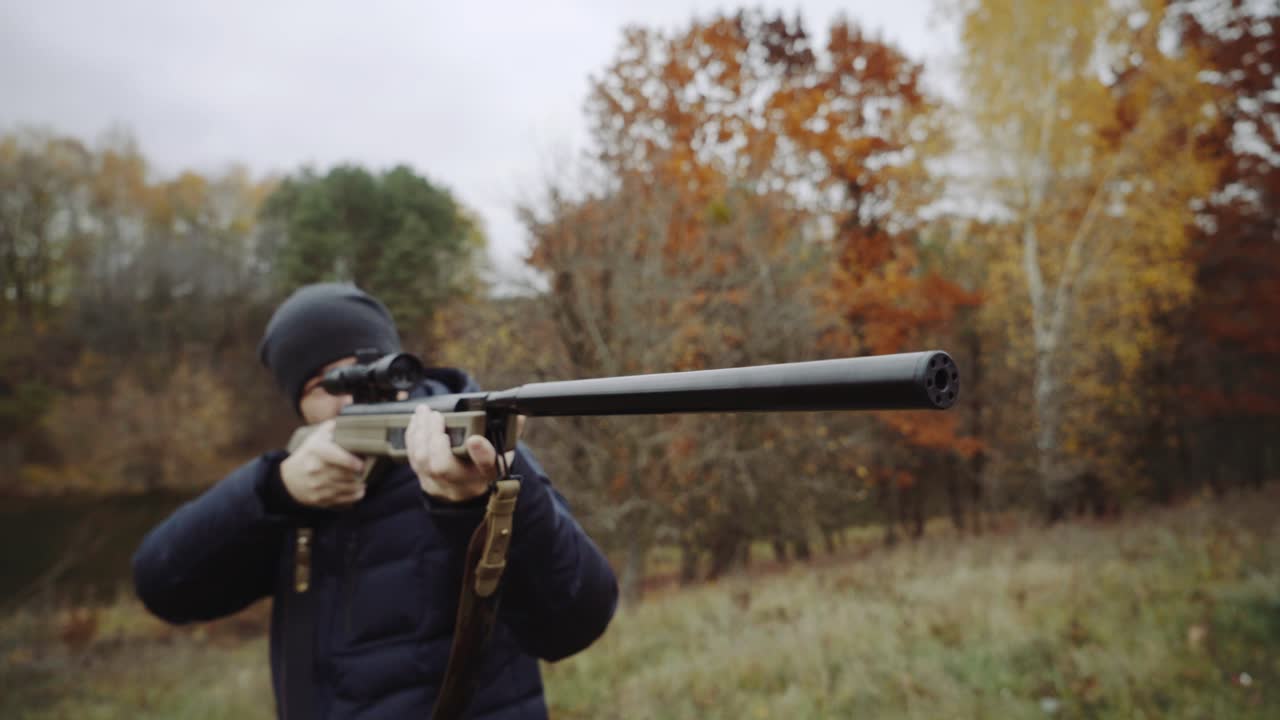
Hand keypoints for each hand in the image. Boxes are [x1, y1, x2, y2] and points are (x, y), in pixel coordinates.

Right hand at [279, 420, 367, 507]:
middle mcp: (316, 470)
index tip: (361, 463)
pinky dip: (356, 494)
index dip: (351, 461)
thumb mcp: (316, 438)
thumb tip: (351, 419)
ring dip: (360, 483)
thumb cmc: (307, 456)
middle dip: (360, 472)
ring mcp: (319, 487)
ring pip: (348, 487)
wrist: (288, 480)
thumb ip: (333, 427)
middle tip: (368, 467)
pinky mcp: (321, 500)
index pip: (336, 456)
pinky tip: (360, 489)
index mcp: (316, 452)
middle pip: (346, 473)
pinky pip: (345, 499)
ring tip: (364, 477)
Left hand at [406, 406, 520, 501]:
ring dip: (419, 433)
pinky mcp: (424, 479)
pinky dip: (411, 438)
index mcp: (488, 475)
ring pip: (423, 463)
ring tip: (424, 412)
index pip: (487, 466)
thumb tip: (516, 413)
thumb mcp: (503, 453)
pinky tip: (416, 422)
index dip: (481, 453)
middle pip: (443, 467)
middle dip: (435, 438)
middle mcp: (463, 483)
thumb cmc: (485, 466)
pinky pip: (412, 460)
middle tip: (436, 415)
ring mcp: (440, 484)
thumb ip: (509, 432)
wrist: (467, 492)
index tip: (475, 439)